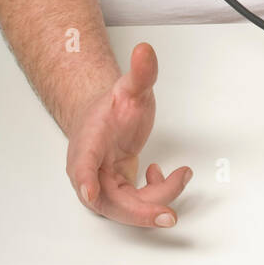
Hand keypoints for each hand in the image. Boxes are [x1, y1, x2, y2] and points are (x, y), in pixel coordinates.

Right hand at [66, 42, 191, 226]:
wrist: (104, 117)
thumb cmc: (112, 106)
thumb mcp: (131, 87)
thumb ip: (140, 72)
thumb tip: (145, 50)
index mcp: (87, 145)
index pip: (82, 164)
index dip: (84, 179)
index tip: (89, 192)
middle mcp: (90, 171)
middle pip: (109, 201)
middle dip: (139, 212)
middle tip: (168, 214)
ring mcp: (103, 185)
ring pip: (128, 207)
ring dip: (159, 197)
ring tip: (181, 173)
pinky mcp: (118, 192)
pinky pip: (138, 204)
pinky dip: (156, 192)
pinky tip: (161, 172)